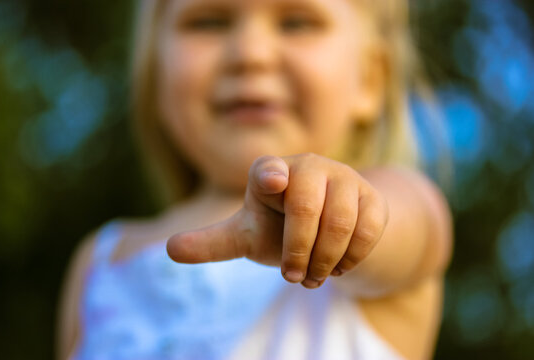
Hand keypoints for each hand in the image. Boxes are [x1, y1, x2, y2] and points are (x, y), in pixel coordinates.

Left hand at [167, 153, 388, 288]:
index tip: (273, 181)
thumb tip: (169, 250)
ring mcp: (343, 177)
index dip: (271, 175)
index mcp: (270, 171)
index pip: (268, 169)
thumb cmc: (278, 227)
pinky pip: (368, 229)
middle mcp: (308, 165)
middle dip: (297, 251)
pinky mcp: (370, 195)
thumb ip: (212, 242)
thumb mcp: (245, 236)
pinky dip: (351, 257)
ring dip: (324, 260)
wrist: (328, 226)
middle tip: (292, 277)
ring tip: (313, 277)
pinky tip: (338, 266)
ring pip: (339, 222)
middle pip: (304, 209)